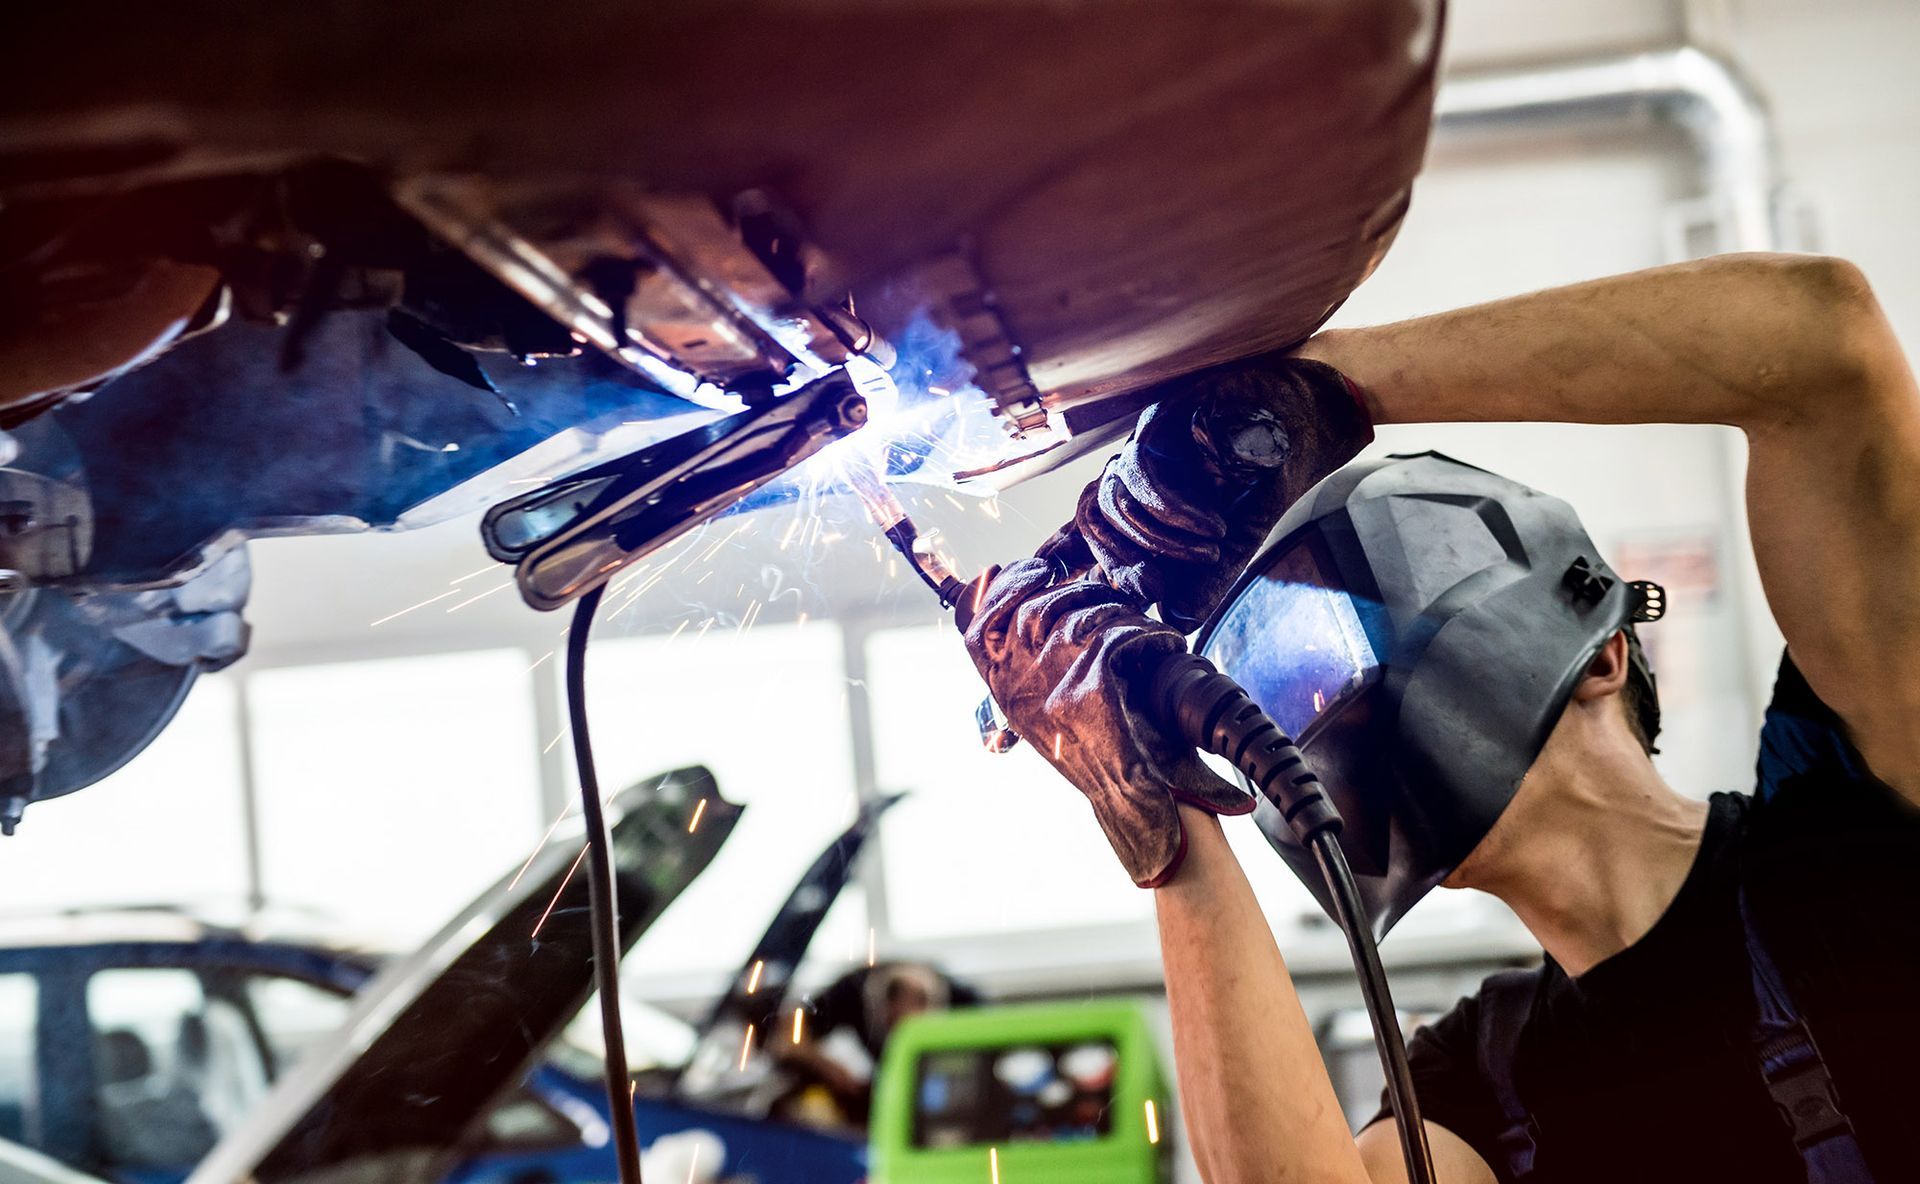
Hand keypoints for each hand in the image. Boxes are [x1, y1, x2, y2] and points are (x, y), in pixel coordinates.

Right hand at [959, 557, 1253, 886]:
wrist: (1126, 799)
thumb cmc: (1094, 750)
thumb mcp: (1042, 712)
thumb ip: (1028, 667)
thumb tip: (1025, 605)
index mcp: (1004, 693)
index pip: (979, 628)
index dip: (1005, 590)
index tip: (1036, 571)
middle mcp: (1019, 690)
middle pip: (1035, 609)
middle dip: (1074, 589)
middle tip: (1102, 592)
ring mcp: (1050, 688)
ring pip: (1080, 616)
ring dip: (1115, 608)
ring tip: (1134, 620)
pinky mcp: (1089, 691)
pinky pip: (1117, 635)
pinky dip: (1146, 633)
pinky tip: (1162, 641)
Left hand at [1076, 352, 1372, 631]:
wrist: (1310, 420)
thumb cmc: (1268, 477)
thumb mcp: (1239, 537)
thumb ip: (1206, 576)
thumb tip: (1176, 619)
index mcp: (1141, 496)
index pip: (1092, 529)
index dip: (1097, 564)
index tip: (1134, 594)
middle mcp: (1137, 466)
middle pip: (1096, 515)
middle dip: (1126, 558)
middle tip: (1162, 585)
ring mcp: (1148, 438)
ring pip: (1114, 494)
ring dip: (1158, 536)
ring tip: (1209, 550)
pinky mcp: (1168, 413)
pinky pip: (1145, 465)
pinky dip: (1173, 508)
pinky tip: (1212, 526)